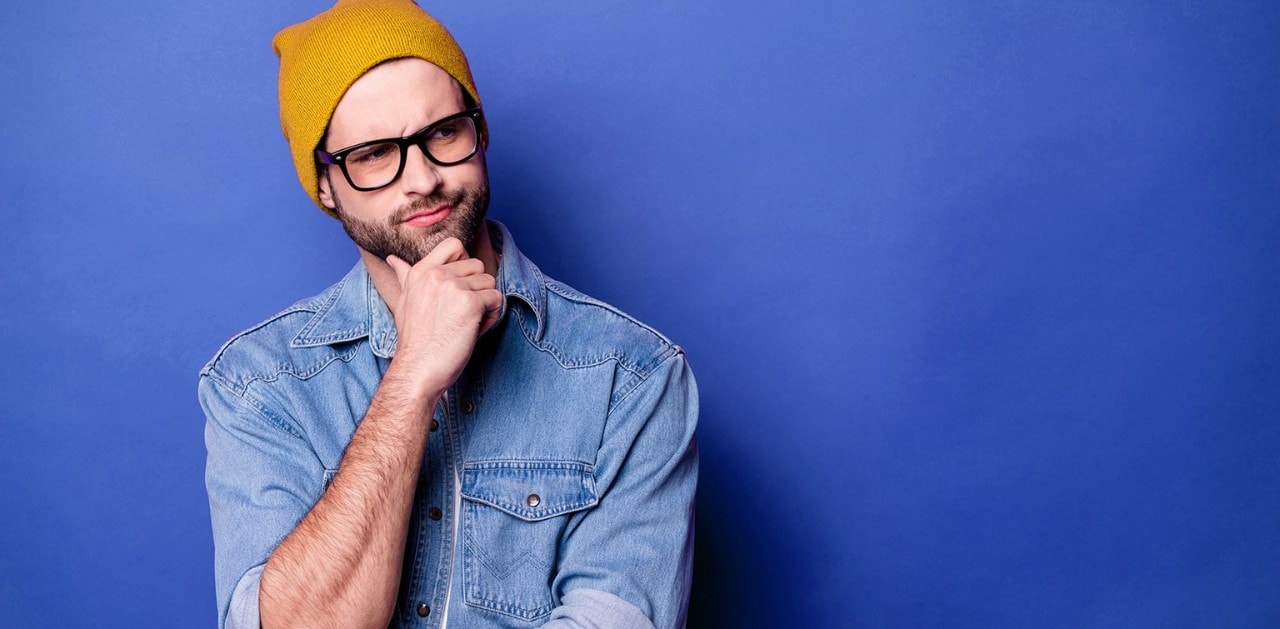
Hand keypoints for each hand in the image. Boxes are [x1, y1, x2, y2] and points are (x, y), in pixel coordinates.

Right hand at [385, 238, 502, 395]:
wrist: (418, 368)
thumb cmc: (415, 340)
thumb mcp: (404, 301)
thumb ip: (405, 276)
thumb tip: (393, 259)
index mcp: (420, 271)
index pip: (454, 245)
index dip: (464, 262)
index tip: (460, 285)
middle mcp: (436, 274)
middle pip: (477, 266)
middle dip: (476, 289)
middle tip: (461, 314)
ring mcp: (454, 286)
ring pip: (489, 282)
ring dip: (485, 304)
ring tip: (467, 324)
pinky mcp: (470, 302)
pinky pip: (496, 299)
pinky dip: (491, 317)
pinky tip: (474, 330)